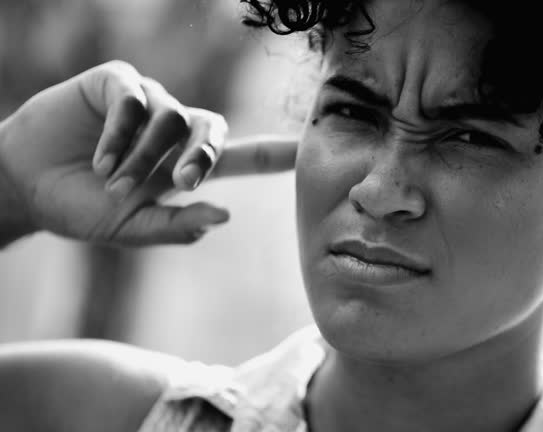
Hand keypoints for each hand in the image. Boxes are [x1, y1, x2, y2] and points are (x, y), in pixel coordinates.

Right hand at [0, 61, 297, 245]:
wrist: (24, 187)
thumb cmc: (80, 208)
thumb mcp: (130, 227)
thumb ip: (175, 225)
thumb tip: (225, 216)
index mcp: (184, 166)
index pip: (242, 157)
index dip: (276, 153)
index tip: (309, 150)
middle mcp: (173, 131)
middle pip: (213, 126)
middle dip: (204, 153)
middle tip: (183, 181)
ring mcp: (146, 104)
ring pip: (172, 116)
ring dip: (145, 156)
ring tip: (114, 182)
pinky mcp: (116, 84)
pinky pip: (136, 98)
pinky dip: (121, 132)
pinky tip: (102, 158)